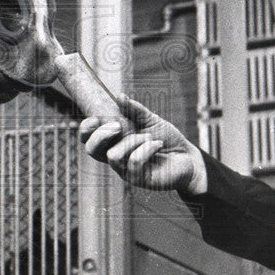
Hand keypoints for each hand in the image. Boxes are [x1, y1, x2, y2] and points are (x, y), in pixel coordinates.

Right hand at [78, 95, 206, 193]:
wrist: (187, 157)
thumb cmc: (167, 139)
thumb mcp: (151, 120)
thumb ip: (135, 110)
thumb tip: (120, 96)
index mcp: (114, 142)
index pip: (89, 139)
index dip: (86, 129)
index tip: (96, 118)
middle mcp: (116, 157)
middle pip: (91, 150)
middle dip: (101, 135)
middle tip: (118, 126)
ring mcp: (125, 170)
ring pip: (113, 156)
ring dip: (133, 141)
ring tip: (149, 137)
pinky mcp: (139, 179)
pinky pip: (134, 162)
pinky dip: (147, 149)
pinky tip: (157, 146)